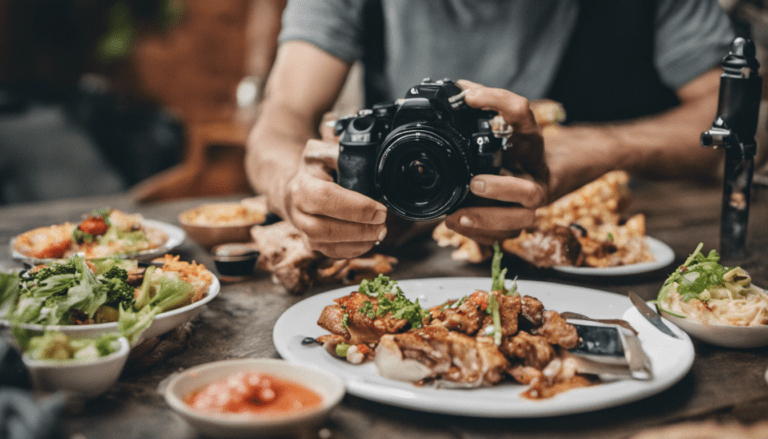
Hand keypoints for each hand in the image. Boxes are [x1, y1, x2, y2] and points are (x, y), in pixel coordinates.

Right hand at [283, 140, 387, 257]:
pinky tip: (369, 240)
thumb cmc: (316, 170)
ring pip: (329, 246)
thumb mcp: (326, 153)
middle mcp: (296, 211)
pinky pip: (333, 253)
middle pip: (325, 229)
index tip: (379, 209)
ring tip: (380, 232)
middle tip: (382, 224)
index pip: (327, 198)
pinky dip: (355, 250)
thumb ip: (345, 156)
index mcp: (302, 186)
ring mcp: (301, 231)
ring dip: (359, 242)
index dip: (357, 207)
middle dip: (360, 229)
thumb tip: (373, 161)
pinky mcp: (310, 244)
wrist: (294, 187)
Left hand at [443, 80, 548, 244]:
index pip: (521, 113)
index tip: (469, 97)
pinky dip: (478, 234)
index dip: (497, 101)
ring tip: (457, 215)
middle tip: (473, 183)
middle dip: (501, 190)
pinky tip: (456, 223)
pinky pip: (503, 237)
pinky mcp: (517, 223)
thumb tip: (456, 87)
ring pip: (520, 221)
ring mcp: (528, 203)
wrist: (538, 174)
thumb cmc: (514, 149)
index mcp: (529, 141)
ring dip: (488, 220)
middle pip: (529, 191)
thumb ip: (483, 106)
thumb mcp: (504, 124)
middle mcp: (533, 174)